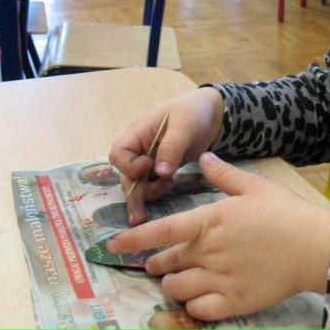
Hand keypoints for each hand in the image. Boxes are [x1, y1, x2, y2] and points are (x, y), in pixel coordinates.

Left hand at [107, 152, 329, 321]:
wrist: (316, 247)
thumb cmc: (286, 214)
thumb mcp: (255, 187)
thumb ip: (224, 175)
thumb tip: (203, 157)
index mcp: (211, 220)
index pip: (160, 231)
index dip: (132, 239)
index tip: (111, 245)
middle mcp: (209, 251)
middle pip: (165, 262)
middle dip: (157, 263)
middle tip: (160, 262)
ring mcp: (220, 279)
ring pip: (176, 288)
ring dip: (172, 284)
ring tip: (179, 280)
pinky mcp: (234, 303)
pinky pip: (197, 310)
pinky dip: (192, 305)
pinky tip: (200, 297)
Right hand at [109, 87, 224, 224]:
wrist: (210, 112)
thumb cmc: (193, 111)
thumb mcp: (184, 124)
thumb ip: (171, 147)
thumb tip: (160, 173)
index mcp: (138, 133)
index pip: (118, 154)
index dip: (129, 166)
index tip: (150, 166)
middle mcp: (139, 148)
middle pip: (125, 174)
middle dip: (134, 193)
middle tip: (139, 217)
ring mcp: (148, 159)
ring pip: (137, 183)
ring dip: (147, 193)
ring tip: (166, 188)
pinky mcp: (159, 168)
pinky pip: (150, 184)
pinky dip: (156, 190)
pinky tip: (169, 186)